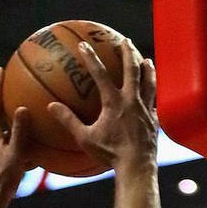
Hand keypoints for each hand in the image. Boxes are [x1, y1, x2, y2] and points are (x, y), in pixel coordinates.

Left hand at [0, 69, 31, 207]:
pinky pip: (7, 144)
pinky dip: (16, 139)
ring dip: (9, 119)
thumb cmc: (2, 181)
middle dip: (1, 98)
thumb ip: (20, 133)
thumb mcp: (15, 156)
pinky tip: (28, 144)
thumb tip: (22, 108)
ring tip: (19, 110)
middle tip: (8, 84)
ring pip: (1, 129)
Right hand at [47, 38, 156, 170]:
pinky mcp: (155, 120)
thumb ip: (68, 121)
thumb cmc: (110, 155)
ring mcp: (146, 109)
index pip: (100, 74)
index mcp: (114, 102)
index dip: (90, 58)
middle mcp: (132, 100)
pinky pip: (156, 101)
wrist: (137, 167)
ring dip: (147, 68)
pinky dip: (154, 93)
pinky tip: (154, 92)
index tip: (84, 45)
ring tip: (146, 60)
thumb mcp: (85, 139)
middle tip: (124, 40)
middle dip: (127, 52)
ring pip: (148, 81)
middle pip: (131, 69)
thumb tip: (51, 107)